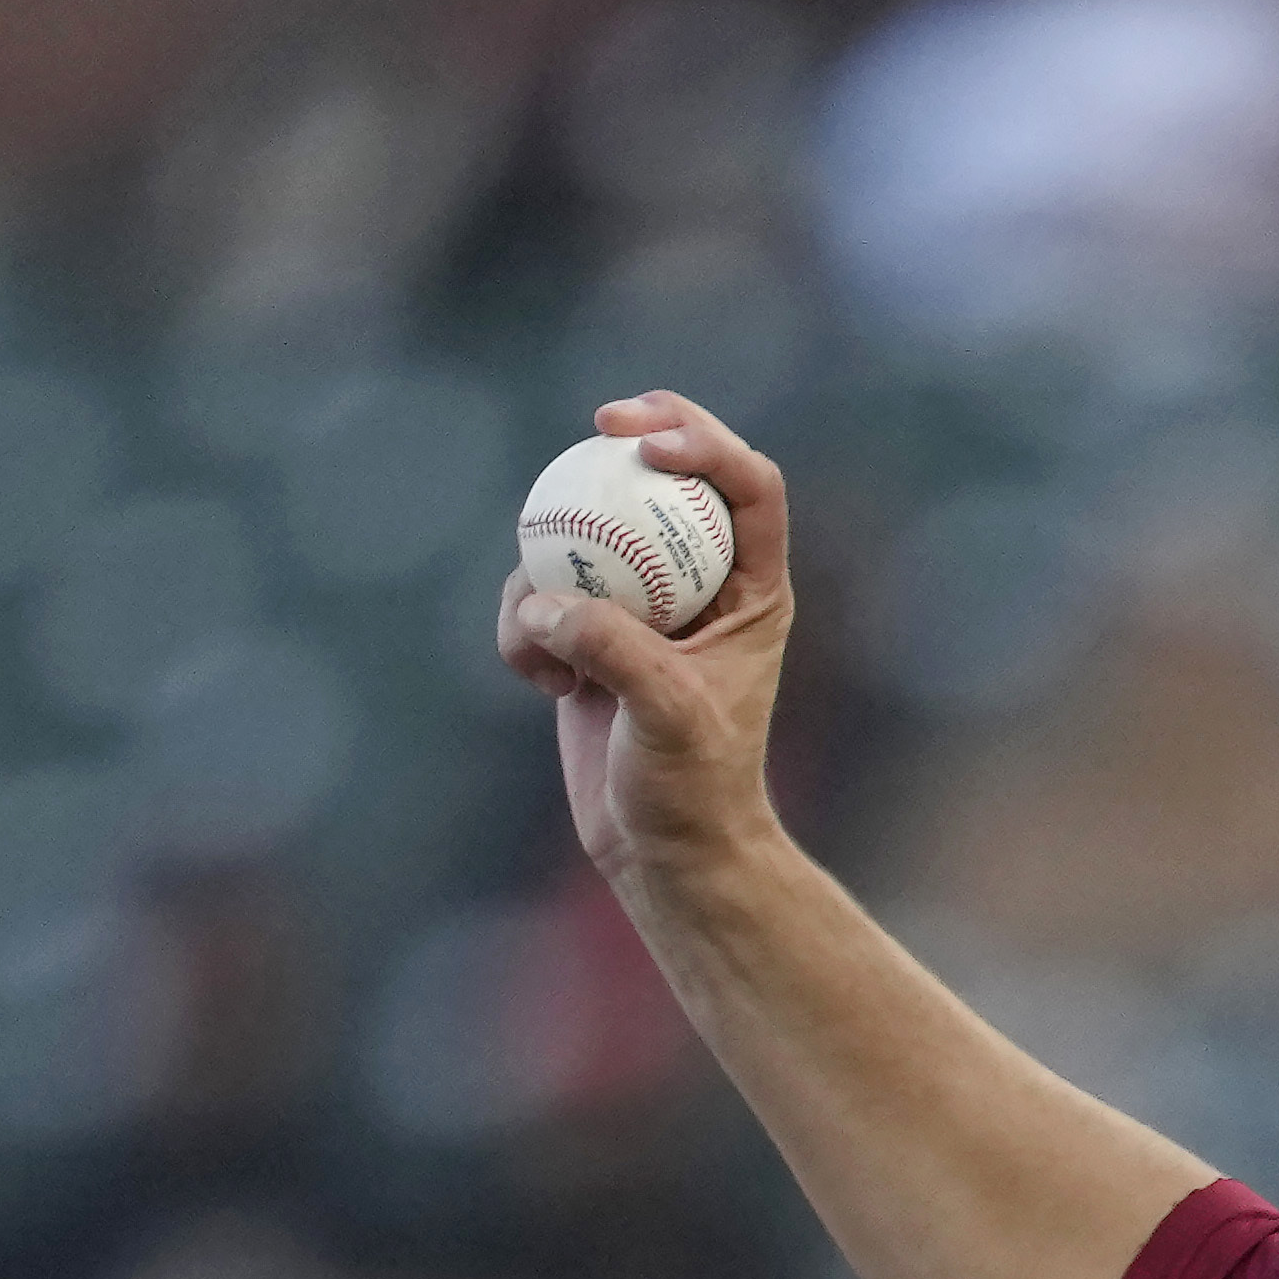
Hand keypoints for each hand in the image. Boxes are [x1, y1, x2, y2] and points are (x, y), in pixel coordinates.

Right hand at [499, 391, 803, 914]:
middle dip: (638, 436)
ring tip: (548, 651)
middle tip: (598, 425)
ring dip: (550, 568)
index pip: (749, 486)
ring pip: (588, 533)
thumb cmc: (691, 791)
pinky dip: (524, 630)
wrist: (662, 854)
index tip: (650, 443)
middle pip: (673, 478)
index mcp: (753, 591)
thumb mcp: (665, 716)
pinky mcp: (588, 635)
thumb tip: (546, 602)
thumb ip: (613, 647)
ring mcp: (641, 605)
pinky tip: (540, 686)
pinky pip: (540, 596)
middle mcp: (701, 585)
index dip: (709, 443)